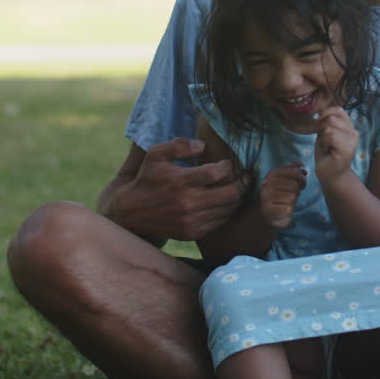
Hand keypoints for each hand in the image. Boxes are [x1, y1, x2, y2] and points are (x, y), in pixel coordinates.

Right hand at [106, 138, 250, 241]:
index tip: (230, 163)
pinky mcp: (192, 233)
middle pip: (229, 194)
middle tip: (247, 176)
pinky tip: (226, 202)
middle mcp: (187, 203)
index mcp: (180, 181)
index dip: (228, 167)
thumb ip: (179, 145)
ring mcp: (191, 221)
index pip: (215, 173)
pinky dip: (227, 211)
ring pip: (227, 210)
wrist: (132, 213)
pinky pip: (219, 222)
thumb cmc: (148, 178)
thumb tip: (202, 145)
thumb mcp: (156, 154)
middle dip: (242, 183)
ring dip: (237, 198)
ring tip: (240, 188)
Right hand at [259, 162, 306, 228]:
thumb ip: (292, 171)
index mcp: (271, 174)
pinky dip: (289, 210)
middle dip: (298, 190)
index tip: (302, 183)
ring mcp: (266, 197)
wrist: (268, 214)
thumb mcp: (285, 180)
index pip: (294, 172)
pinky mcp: (269, 210)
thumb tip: (301, 165)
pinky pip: (288, 208)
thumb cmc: (280, 195)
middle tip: (295, 194)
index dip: (301, 178)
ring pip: (292, 196)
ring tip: (287, 201)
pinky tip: (284, 210)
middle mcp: (267, 184)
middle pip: (294, 185)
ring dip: (293, 200)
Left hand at [314, 106, 357, 183]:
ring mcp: (352, 140)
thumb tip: (318, 114)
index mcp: (349, 126)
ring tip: (328, 147)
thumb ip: (325, 120)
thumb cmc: (326, 153)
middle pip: (331, 117)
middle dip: (322, 129)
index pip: (338, 109)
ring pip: (330, 126)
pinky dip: (324, 142)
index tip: (321, 127)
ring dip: (323, 137)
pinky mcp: (348, 149)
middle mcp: (354, 131)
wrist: (329, 174)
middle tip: (326, 142)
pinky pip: (331, 135)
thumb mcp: (324, 132)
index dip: (325, 114)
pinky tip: (329, 151)